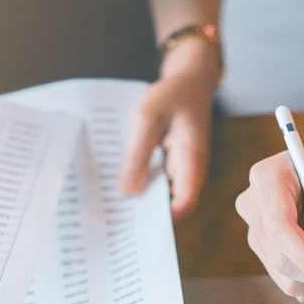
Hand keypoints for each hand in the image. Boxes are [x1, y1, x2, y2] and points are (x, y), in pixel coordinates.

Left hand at [117, 40, 217, 221]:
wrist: (190, 80)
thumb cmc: (172, 95)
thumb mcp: (148, 119)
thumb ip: (138, 155)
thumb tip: (128, 191)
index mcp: (192, 161)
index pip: (184, 204)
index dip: (162, 220)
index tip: (132, 224)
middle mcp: (191, 171)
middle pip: (172, 205)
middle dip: (145, 214)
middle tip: (113, 217)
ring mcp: (183, 170)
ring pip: (164, 195)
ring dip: (141, 198)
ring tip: (112, 203)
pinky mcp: (174, 165)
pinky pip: (158, 181)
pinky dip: (141, 182)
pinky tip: (120, 180)